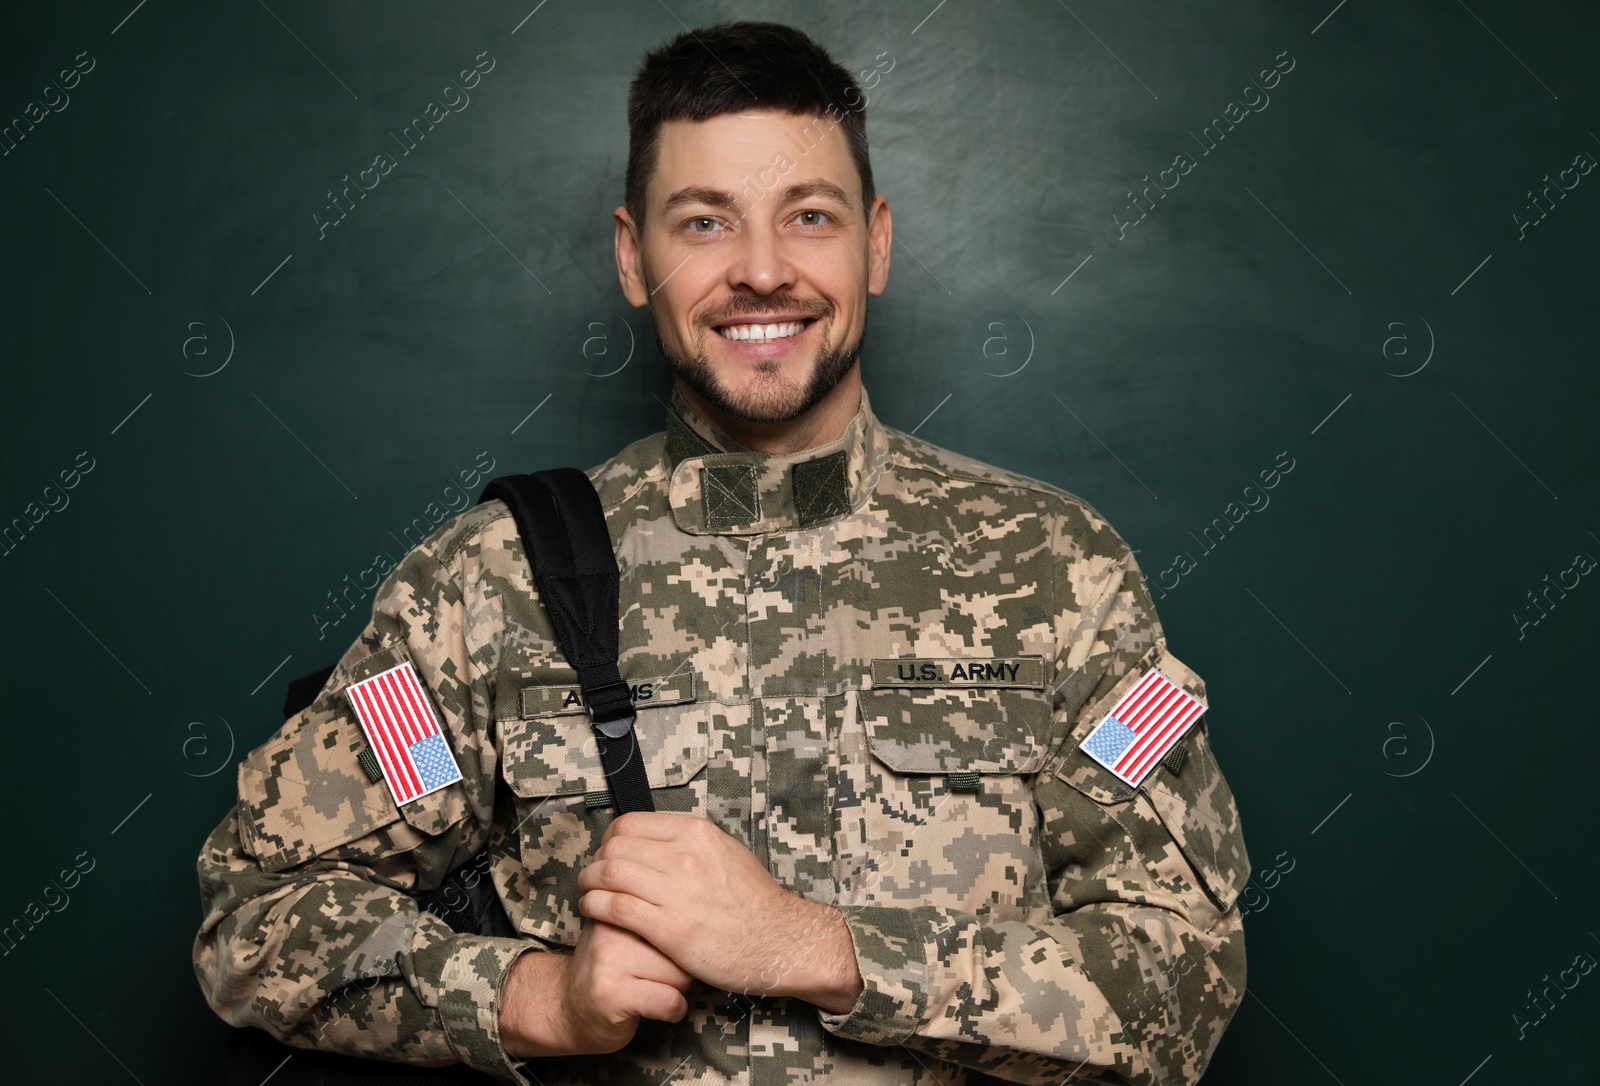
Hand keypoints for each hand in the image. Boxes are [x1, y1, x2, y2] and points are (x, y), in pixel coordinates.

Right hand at [499, 918, 692, 1058]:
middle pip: (681, 944)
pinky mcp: (612, 995)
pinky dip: (673, 1010)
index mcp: (619, 904)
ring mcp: (610, 961)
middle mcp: (612, 928)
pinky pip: (669, 1001)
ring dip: (677, 988)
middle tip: (663, 972)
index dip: (684, 936)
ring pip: (679, 974)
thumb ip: (653, 909)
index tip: (676, 947)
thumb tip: (703, 901)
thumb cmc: (610, 966)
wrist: (567, 1007)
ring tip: (657, 988)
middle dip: (682, 964)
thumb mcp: (624, 928)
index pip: (676, 912)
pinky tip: (659, 1008)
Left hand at [575, 811, 858, 1005]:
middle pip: (614, 847)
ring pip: (609, 873)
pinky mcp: (670, 927)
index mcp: (697, 832)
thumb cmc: (756, 902)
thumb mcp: (727, 852)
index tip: (607, 855)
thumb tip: (660, 837)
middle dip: (595, 861)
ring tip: (586, 894)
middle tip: (592, 877)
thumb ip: (692, 842)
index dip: (609, 840)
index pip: (630, 824)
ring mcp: (677, 891)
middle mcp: (685, 855)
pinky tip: (592, 911)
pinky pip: (616, 907)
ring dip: (588, 883)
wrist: (781, 940)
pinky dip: (595, 906)